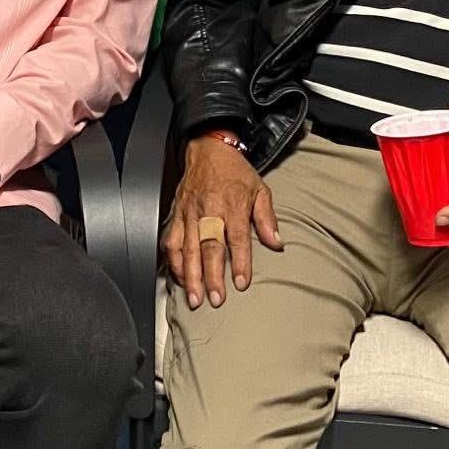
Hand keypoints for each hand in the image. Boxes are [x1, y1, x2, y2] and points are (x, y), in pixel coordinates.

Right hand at [161, 136, 282, 307]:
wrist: (208, 148)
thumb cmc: (235, 171)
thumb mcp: (260, 189)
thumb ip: (266, 218)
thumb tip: (277, 243)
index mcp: (233, 204)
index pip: (237, 238)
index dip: (240, 262)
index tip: (241, 283)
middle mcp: (209, 211)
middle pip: (210, 247)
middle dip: (212, 276)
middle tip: (215, 299)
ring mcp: (190, 213)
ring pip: (188, 249)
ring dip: (191, 276)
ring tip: (195, 298)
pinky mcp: (176, 214)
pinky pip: (171, 241)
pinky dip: (173, 261)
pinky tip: (178, 277)